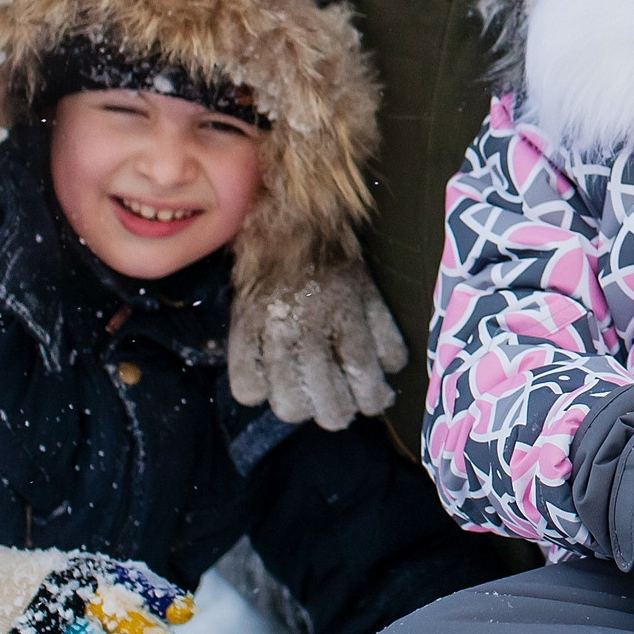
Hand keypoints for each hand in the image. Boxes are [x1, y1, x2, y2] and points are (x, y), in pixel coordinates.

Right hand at [228, 255, 408, 428]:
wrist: (286, 220)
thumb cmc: (332, 256)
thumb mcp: (369, 289)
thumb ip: (383, 332)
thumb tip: (392, 370)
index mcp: (345, 317)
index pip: (363, 376)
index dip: (373, 399)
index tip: (374, 401)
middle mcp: (309, 331)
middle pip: (326, 404)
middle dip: (339, 412)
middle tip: (339, 406)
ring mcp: (272, 334)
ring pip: (288, 404)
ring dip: (303, 406)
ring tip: (305, 395)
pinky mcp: (241, 331)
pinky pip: (246, 386)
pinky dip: (259, 391)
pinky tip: (270, 380)